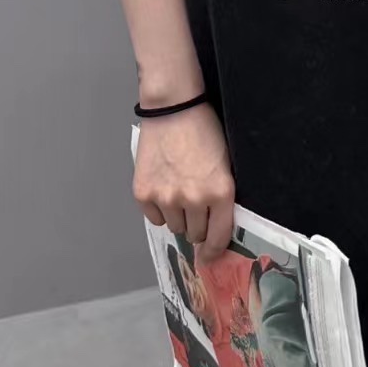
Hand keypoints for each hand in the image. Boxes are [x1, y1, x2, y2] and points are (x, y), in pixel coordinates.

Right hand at [132, 101, 235, 261]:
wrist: (173, 109)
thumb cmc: (204, 132)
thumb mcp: (224, 165)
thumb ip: (222, 198)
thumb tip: (215, 230)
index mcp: (219, 193)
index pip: (218, 238)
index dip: (214, 251)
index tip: (210, 257)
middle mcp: (193, 200)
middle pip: (195, 235)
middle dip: (197, 225)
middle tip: (195, 204)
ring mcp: (166, 198)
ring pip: (174, 227)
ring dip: (178, 215)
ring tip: (178, 189)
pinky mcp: (143, 194)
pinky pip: (154, 217)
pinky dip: (159, 208)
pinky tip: (163, 186)